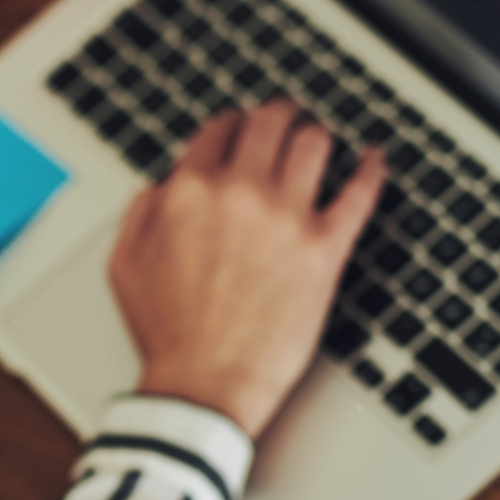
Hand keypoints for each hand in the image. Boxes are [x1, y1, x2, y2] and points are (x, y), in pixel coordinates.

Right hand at [108, 99, 383, 438]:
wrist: (205, 384)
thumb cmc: (167, 334)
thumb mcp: (125, 266)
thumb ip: (139, 215)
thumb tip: (158, 189)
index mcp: (188, 193)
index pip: (218, 130)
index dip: (231, 124)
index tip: (240, 128)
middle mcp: (239, 194)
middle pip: (269, 123)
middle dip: (277, 116)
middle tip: (285, 118)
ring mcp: (286, 219)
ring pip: (315, 144)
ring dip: (316, 136)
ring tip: (319, 141)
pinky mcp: (325, 249)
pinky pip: (360, 192)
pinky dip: (371, 169)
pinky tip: (374, 160)